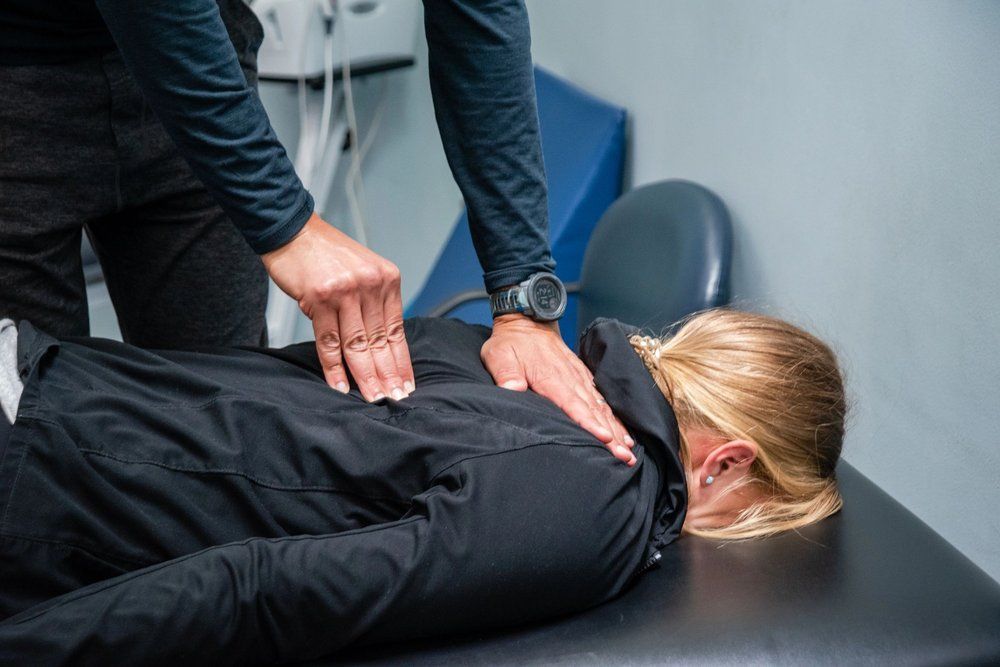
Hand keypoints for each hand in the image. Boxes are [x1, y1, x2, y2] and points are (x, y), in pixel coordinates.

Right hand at [262, 213, 413, 401]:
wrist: (293, 231)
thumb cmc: (325, 255)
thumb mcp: (362, 273)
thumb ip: (373, 303)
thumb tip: (380, 343)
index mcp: (387, 280)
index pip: (397, 330)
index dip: (401, 361)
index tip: (406, 385)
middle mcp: (371, 285)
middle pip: (380, 341)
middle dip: (387, 375)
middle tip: (394, 400)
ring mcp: (346, 291)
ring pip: (357, 344)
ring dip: (365, 376)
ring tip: (372, 399)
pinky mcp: (320, 298)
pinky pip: (329, 341)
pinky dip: (334, 367)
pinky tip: (340, 385)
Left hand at [481, 314, 635, 464]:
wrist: (526, 321)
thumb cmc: (511, 342)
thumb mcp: (500, 355)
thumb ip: (506, 374)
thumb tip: (512, 388)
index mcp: (550, 377)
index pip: (572, 404)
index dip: (589, 422)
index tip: (604, 438)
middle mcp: (569, 379)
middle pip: (594, 411)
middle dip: (611, 434)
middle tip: (625, 457)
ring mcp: (578, 377)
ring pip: (601, 407)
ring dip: (616, 428)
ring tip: (629, 450)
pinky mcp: (582, 377)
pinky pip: (601, 399)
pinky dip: (613, 416)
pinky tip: (623, 431)